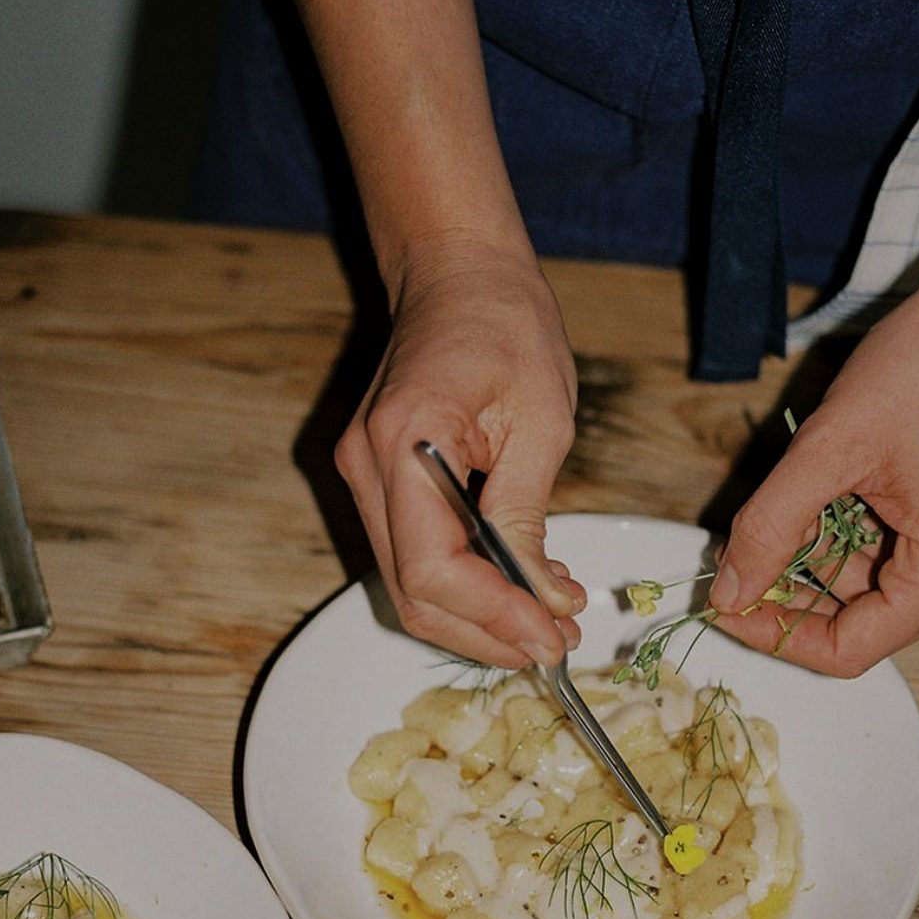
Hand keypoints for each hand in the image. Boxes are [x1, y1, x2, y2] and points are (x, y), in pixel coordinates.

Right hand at [335, 237, 586, 666]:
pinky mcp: (376, 483)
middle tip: (556, 645)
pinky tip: (516, 588)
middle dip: (486, 633)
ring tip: (546, 623)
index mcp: (405, 444)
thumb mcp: (540, 422)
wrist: (457, 274)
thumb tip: (546, 602)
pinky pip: (413, 558)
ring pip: (408, 586)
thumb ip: (529, 519)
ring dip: (476, 619)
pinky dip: (462, 588)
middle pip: (413, 592)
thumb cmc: (507, 327)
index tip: (552, 638)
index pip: (432, 569)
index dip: (493, 618)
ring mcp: (362, 478)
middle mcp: (366, 469)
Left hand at [708, 259, 918, 675]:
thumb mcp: (827, 448)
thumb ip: (770, 526)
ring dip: (813, 564)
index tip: (726, 604)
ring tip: (772, 516)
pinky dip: (842, 538)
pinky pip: (889, 555)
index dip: (777, 636)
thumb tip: (728, 591)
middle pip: (861, 624)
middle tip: (734, 560)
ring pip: (870, 589)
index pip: (850, 649)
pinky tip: (814, 496)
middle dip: (791, 597)